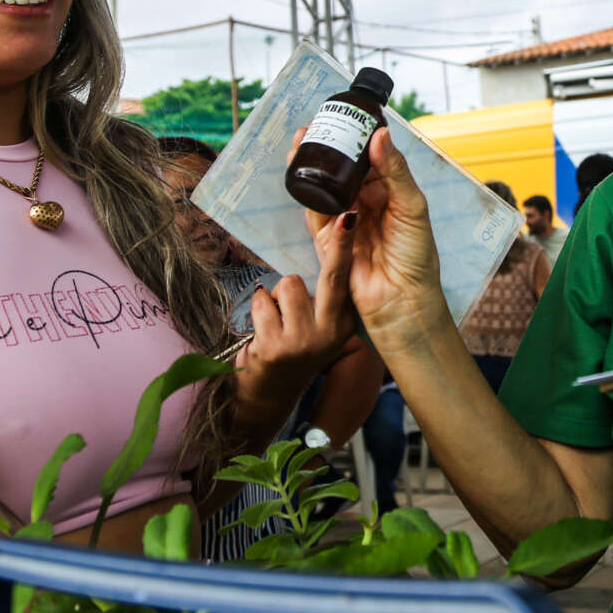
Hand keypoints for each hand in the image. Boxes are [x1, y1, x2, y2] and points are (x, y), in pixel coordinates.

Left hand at [233, 209, 357, 414]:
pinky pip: (263, 300)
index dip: (346, 248)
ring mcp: (304, 341)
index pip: (346, 280)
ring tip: (277, 316)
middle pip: (333, 276)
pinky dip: (259, 306)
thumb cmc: (292, 348)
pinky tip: (263, 326)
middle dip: (339, 245)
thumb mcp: (318, 327)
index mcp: (345, 325)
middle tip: (345, 219)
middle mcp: (331, 333)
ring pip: (288, 284)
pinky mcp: (276, 346)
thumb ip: (323, 297)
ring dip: (276, 294)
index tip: (354, 217)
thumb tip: (325, 248)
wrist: (268, 394)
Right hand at [295, 128, 445, 348]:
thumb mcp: (411, 207)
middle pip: (342, 169)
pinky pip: (313, 212)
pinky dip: (305, 191)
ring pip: (324, 186)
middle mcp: (366, 205)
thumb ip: (395, 171)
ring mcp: (344, 221)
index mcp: (390, 194)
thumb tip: (380, 134)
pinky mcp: (326, 241)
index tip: (346, 116)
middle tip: (316, 125)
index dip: (357, 138)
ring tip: (301, 142)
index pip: (370, 159)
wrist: (401, 302)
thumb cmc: (416, 258)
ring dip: (311, 164)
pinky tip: (300, 169)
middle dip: (329, 147)